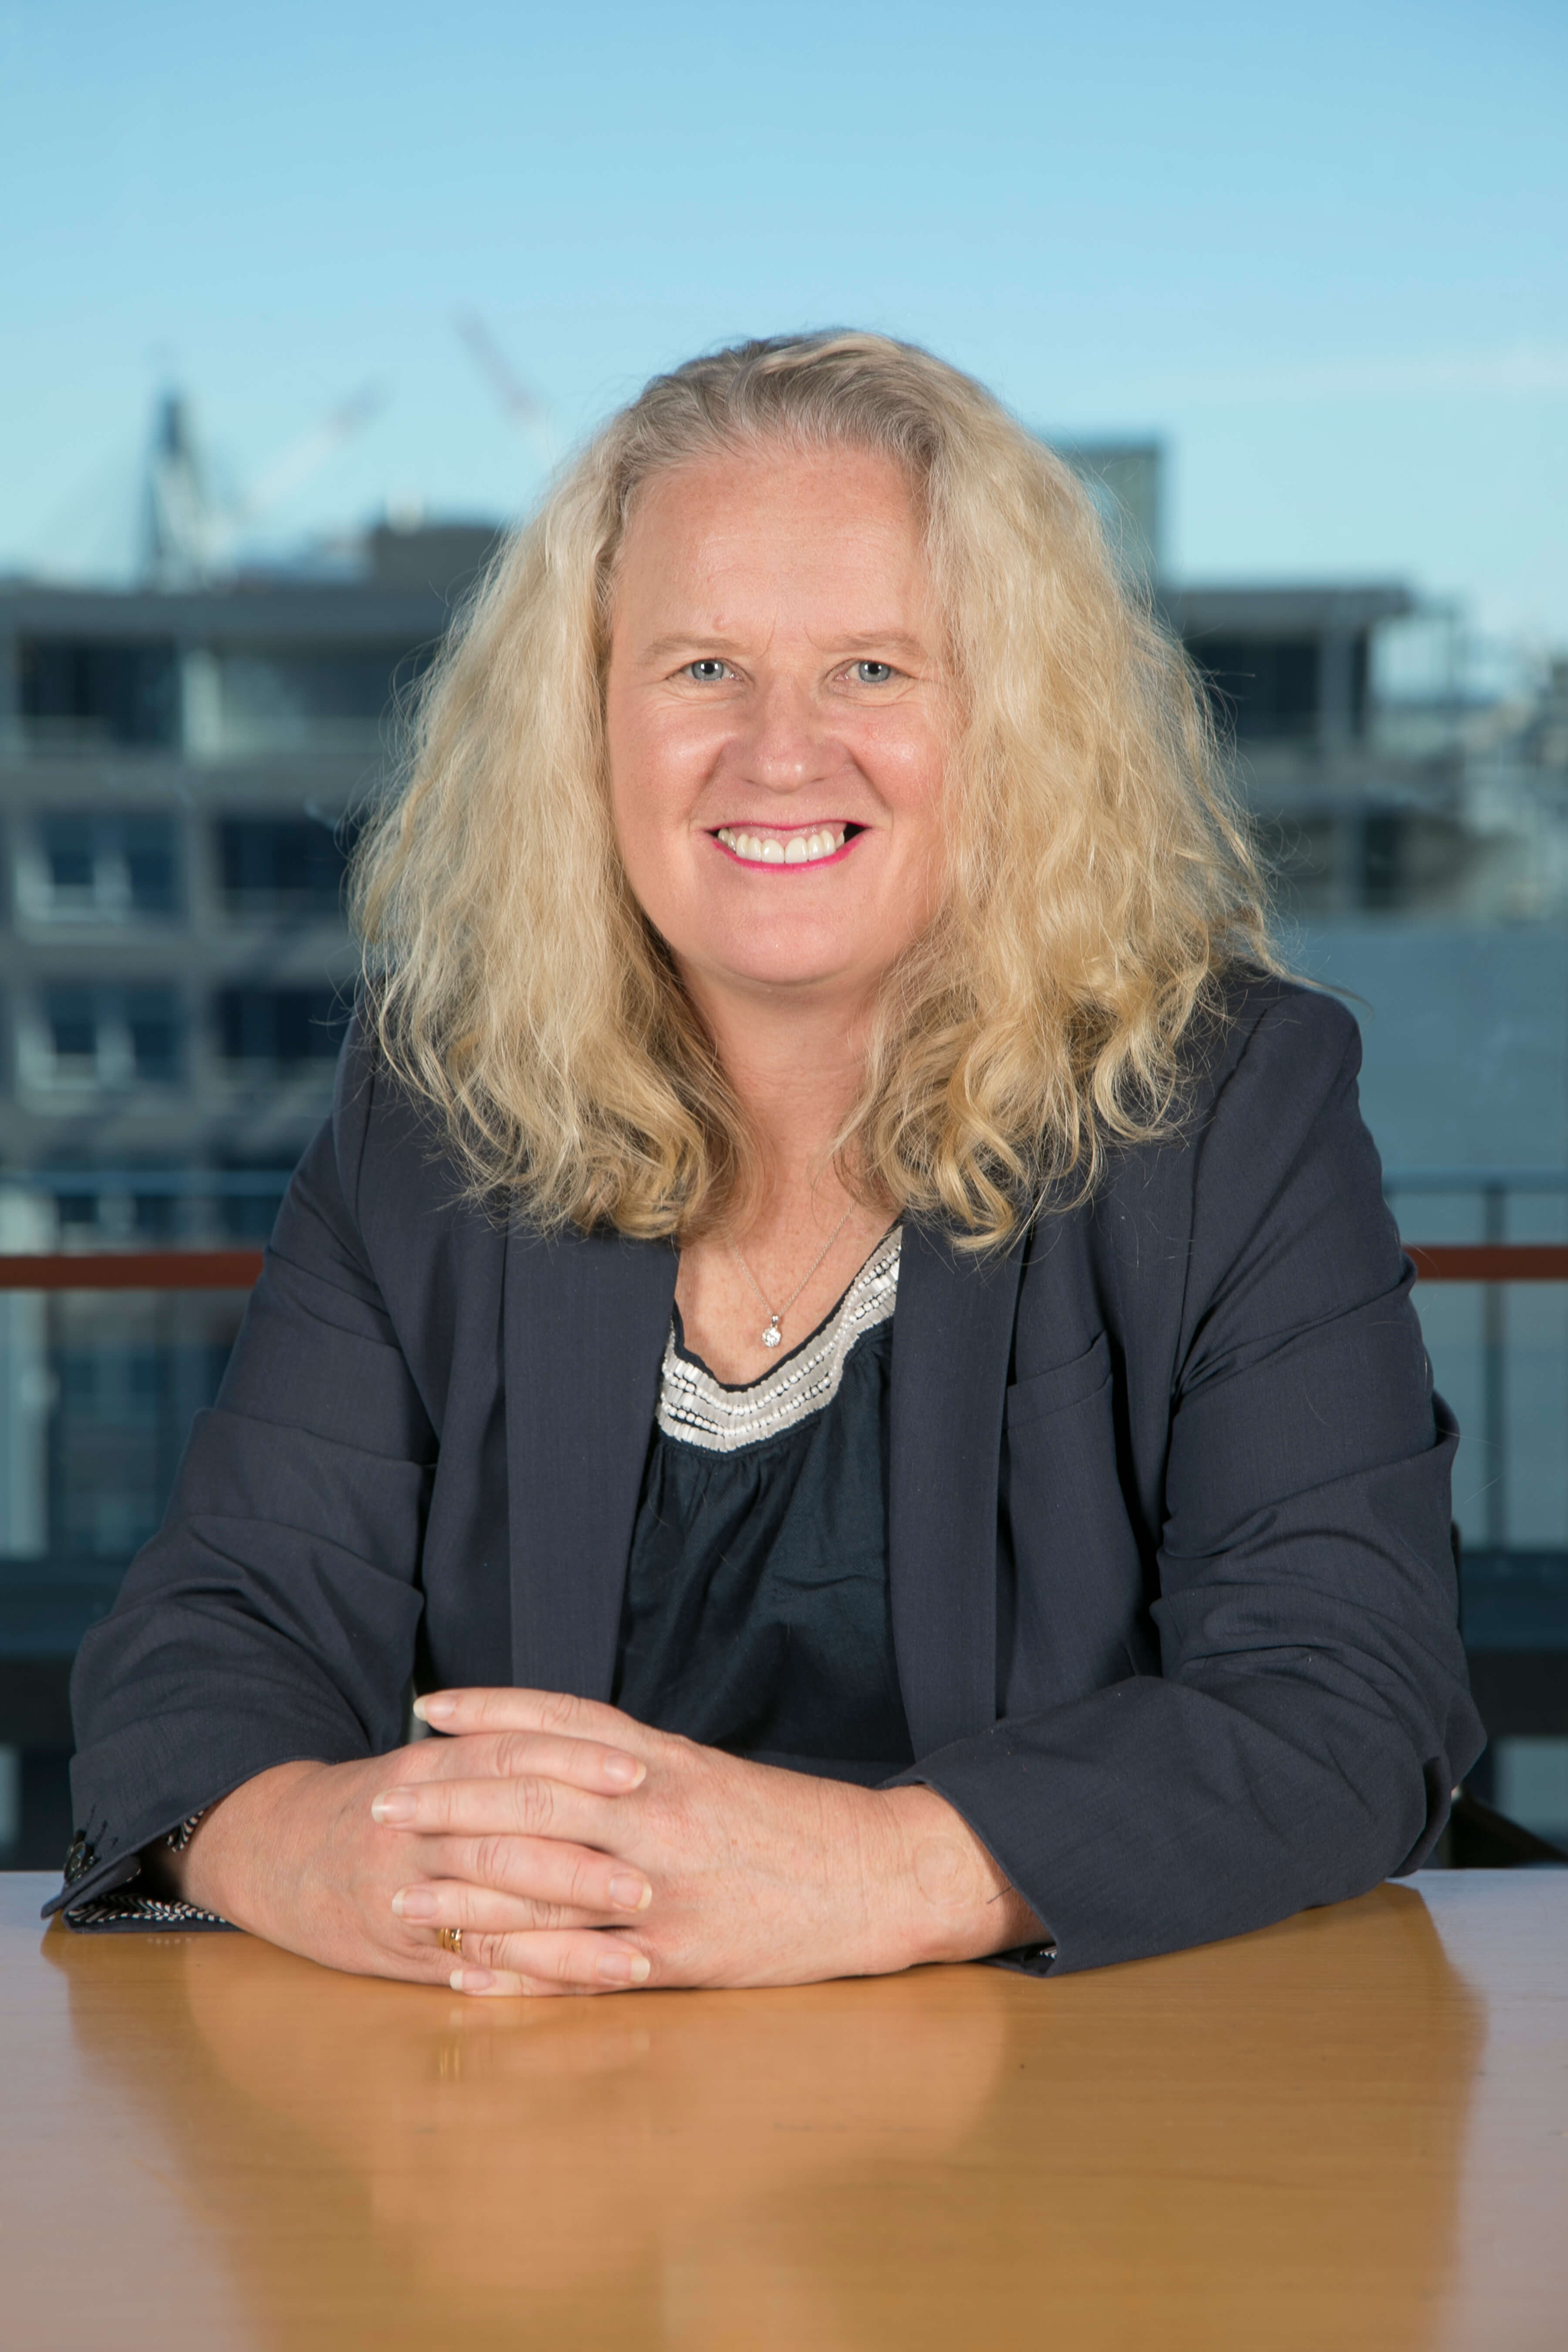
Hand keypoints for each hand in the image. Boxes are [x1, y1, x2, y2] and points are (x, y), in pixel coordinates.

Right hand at [165, 1717, 658, 1990]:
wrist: (277, 1849)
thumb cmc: (382, 1803)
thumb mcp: (432, 1761)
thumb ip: (503, 1755)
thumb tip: (606, 1745)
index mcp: (434, 1766)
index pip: (515, 1754)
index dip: (577, 1761)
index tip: (641, 1773)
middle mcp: (418, 1823)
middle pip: (508, 1838)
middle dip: (582, 1864)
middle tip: (648, 1883)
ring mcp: (404, 1888)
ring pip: (493, 1913)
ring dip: (567, 1939)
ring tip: (634, 1954)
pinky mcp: (397, 1948)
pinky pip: (469, 1965)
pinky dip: (524, 1981)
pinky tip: (573, 1994)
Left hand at [374, 1687, 1043, 1996]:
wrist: (877, 1875)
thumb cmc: (785, 1824)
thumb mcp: (708, 1773)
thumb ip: (634, 1765)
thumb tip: (552, 1753)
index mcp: (668, 1763)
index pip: (563, 1724)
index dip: (491, 1710)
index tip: (427, 1706)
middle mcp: (660, 1816)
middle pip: (535, 1799)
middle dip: (451, 1800)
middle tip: (382, 1799)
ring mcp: (666, 1890)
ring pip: (547, 1886)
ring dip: (463, 1893)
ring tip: (397, 1894)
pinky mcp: (678, 1957)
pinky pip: (581, 1966)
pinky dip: (518, 1971)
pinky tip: (465, 1973)